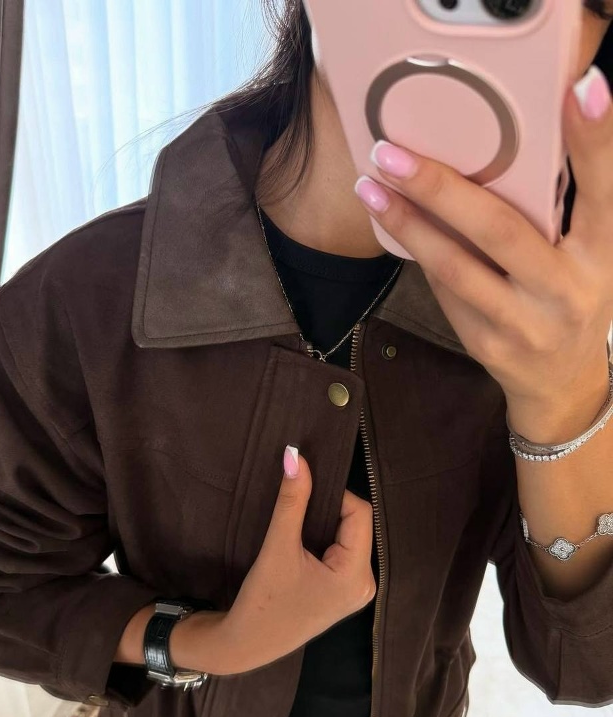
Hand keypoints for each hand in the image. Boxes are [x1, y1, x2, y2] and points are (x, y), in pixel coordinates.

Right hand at [215, 448, 375, 674]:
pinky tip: (300, 543)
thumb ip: (291, 500)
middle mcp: (364, 583)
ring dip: (324, 523)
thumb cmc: (263, 601)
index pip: (359, 513)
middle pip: (356, 524)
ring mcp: (355, 591)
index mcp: (357, 575)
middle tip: (297, 506)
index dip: (333, 494)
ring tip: (296, 525)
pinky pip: (341, 552)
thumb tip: (295, 456)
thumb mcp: (278, 547)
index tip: (303, 491)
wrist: (246, 645)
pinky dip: (323, 539)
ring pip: (348, 537)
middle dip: (328, 509)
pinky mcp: (342, 593)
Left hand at [354, 65, 612, 443]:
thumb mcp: (584, 255)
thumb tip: (494, 151)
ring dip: (407, 224)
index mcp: (601, 254)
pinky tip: (393, 222)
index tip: (584, 89)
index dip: (596, 141)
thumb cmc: (569, 298)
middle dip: (440, 188)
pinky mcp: (487, 344)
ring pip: (455, 267)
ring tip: (370, 188)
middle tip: (391, 154)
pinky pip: (445, 291)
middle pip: (500, 230)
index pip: (604, 191)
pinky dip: (420, 252)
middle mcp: (567, 289)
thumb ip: (555, 212)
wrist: (561, 384)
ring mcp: (524, 323)